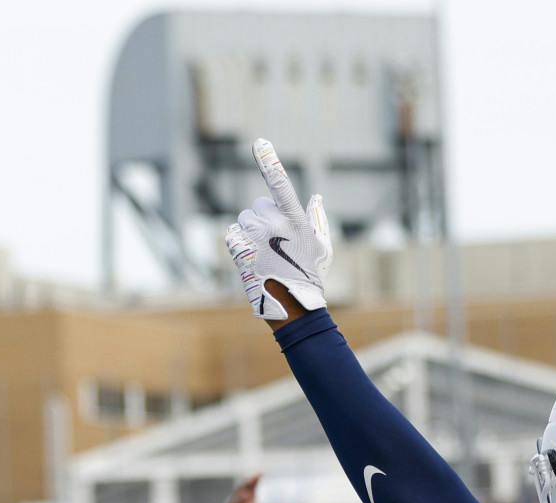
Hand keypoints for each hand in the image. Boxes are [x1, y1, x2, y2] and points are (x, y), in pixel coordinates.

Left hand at [224, 138, 331, 320]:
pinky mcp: (238, 249)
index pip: (280, 184)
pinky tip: (252, 260)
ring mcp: (254, 237)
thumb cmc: (310, 276)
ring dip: (251, 232)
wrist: (292, 307)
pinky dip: (239, 244)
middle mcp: (273, 224)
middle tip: (275, 244)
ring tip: (265, 254)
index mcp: (295, 219)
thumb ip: (317, 218)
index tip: (259, 142)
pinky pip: (233, 234)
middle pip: (259, 207)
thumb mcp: (322, 246)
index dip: (269, 162)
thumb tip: (316, 196)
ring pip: (244, 220)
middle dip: (264, 220)